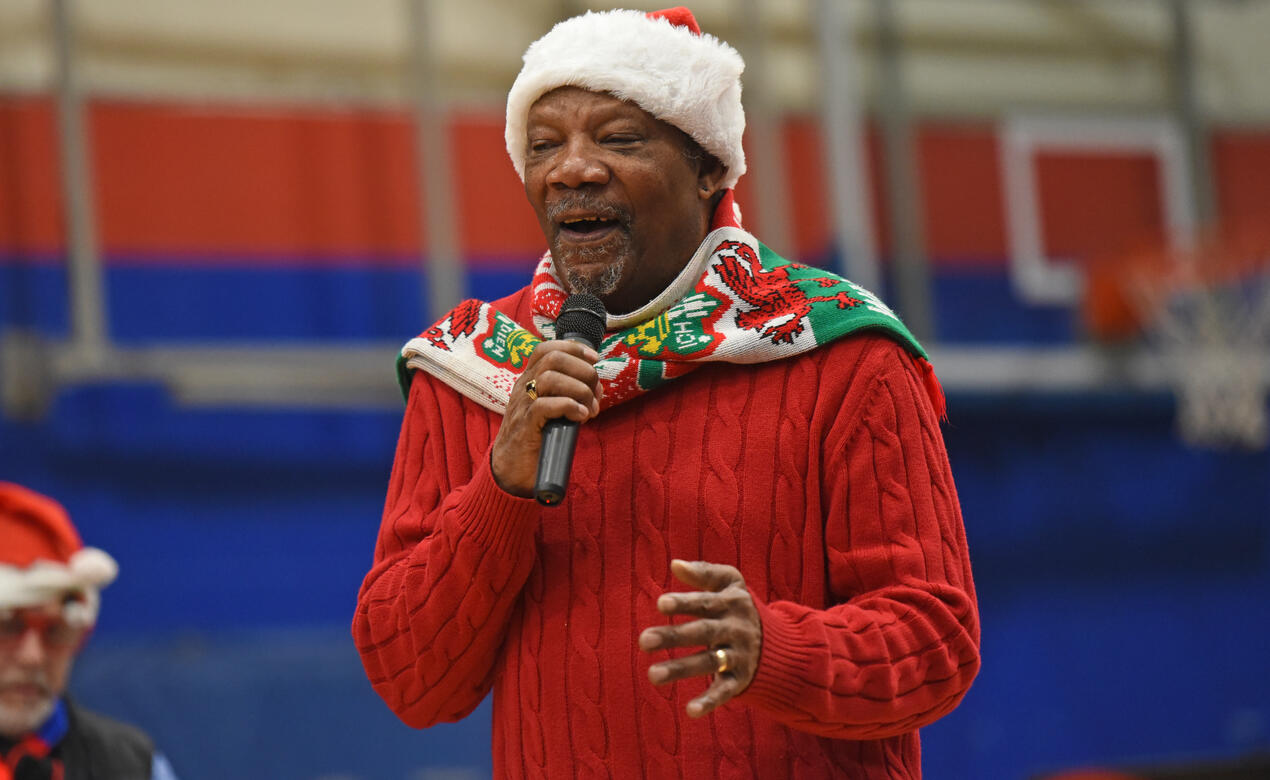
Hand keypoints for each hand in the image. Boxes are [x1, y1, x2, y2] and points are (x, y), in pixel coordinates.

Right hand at [490, 340, 602, 496]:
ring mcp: (522, 405)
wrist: (510, 470)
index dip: (574, 348)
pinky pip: (544, 405)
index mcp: (529, 380)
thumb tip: (596, 388)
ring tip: (589, 410)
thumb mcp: (551, 409)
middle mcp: (524, 387)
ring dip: (579, 390)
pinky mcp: (524, 425)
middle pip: (553, 359)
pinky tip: (581, 417)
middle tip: (595, 394)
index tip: (594, 359)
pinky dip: (569, 406)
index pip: (547, 349)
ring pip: (550, 378)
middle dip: (582, 371)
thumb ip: (567, 395)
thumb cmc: (536, 438)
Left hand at [639, 559, 761, 717]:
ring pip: (708, 662)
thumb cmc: (740, 607)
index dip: (684, 602)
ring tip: (652, 675)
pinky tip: (690, 711)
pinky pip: (724, 691)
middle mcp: (735, 629)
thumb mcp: (731, 583)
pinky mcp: (740, 680)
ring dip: (681, 669)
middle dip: (673, 636)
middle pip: (702, 632)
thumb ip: (704, 572)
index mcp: (731, 602)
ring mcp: (738, 655)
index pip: (705, 602)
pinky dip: (709, 701)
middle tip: (644, 640)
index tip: (660, 604)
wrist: (780, 643)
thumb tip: (675, 564)